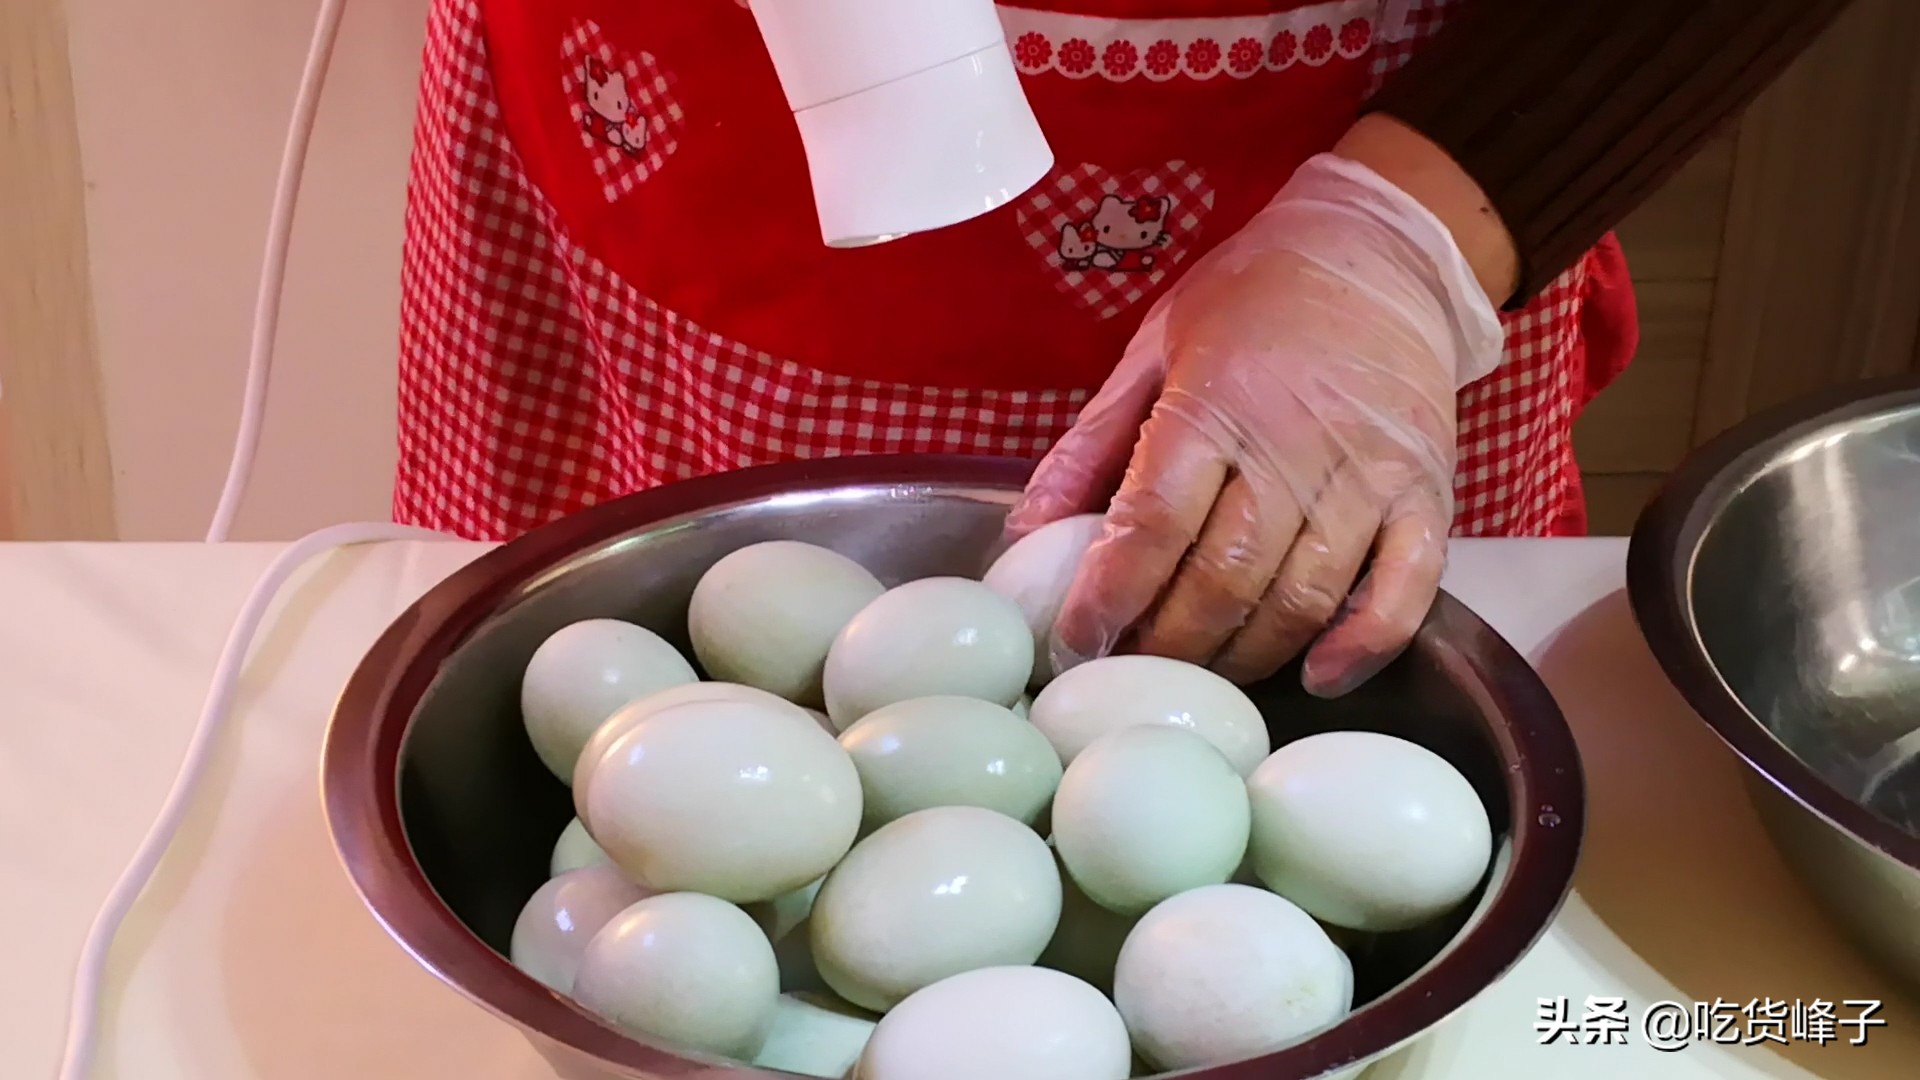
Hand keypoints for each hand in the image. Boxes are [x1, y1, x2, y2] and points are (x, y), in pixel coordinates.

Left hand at [1008, 145, 1505, 694]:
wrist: (1381, 254)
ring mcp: (1369, 475)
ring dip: (1244, 654)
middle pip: (1224, 577)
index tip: (1076, 640)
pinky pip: (1405, 591)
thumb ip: (1092, 443)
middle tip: (1133, 666)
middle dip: (1168, 643)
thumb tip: (1025, 533)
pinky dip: (1362, 646)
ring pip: (1302, 599)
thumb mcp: (1155, 347)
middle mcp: (1294, 443)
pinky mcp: (1428, 495)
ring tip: (1201, 673)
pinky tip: (1316, 675)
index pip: (1153, 521)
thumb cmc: (1255, 298)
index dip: (1109, 596)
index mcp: (1214, 401)